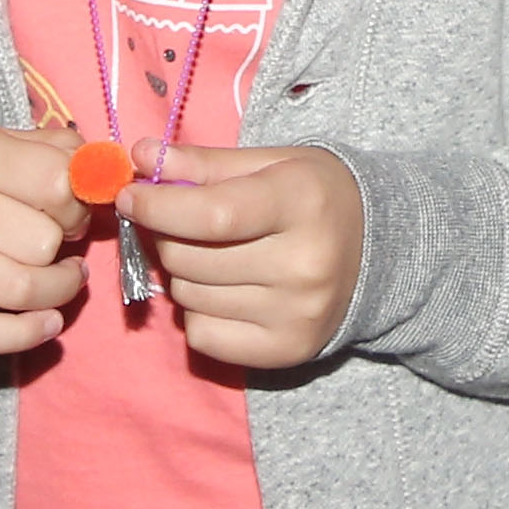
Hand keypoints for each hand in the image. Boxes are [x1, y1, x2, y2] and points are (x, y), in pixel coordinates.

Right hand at [0, 124, 86, 352]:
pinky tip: (49, 323)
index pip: (56, 184)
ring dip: (58, 290)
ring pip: (21, 290)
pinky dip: (25, 335)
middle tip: (58, 239)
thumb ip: (51, 150)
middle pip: (41, 242)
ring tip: (64, 278)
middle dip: (63, 244)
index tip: (72, 206)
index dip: (79, 200)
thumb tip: (103, 169)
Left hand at [125, 141, 364, 367]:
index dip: (159, 207)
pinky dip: (197, 312)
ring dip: (181, 273)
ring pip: (190, 298)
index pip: (212, 214)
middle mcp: (303, 265)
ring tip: (209, 254)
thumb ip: (203, 163)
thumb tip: (141, 155)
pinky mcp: (287, 352)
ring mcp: (296, 315)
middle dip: (167, 235)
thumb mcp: (269, 163)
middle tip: (177, 220)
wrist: (380, 250)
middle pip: (191, 258)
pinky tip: (223, 289)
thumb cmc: (315, 195)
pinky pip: (203, 336)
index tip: (129, 195)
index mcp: (301, 203)